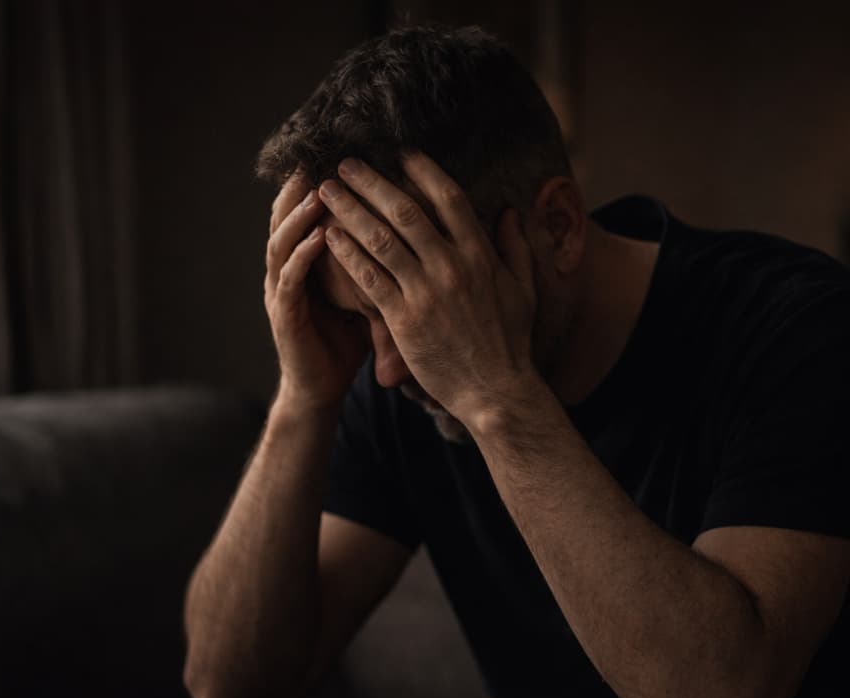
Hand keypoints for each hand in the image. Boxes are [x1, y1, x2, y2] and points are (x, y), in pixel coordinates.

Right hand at [264, 171, 370, 410]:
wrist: (322, 389)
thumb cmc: (347, 341)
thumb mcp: (369, 294)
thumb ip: (383, 263)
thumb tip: (421, 232)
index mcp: (309, 260)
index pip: (312, 210)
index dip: (324, 183)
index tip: (345, 152)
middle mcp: (289, 268)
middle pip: (290, 215)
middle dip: (303, 184)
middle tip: (323, 153)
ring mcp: (282, 291)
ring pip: (283, 240)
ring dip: (299, 214)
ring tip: (319, 188)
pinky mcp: (284, 316)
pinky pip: (290, 279)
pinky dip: (301, 255)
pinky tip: (317, 237)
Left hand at [317, 153, 539, 425]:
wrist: (496, 392)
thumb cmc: (510, 343)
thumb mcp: (523, 290)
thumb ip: (515, 248)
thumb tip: (510, 211)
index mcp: (481, 256)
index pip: (449, 199)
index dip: (423, 171)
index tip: (400, 154)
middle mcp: (452, 267)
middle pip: (405, 211)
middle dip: (372, 183)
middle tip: (346, 164)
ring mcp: (426, 293)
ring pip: (380, 240)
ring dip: (350, 211)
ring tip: (327, 192)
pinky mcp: (404, 320)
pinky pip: (369, 278)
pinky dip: (347, 254)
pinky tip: (329, 236)